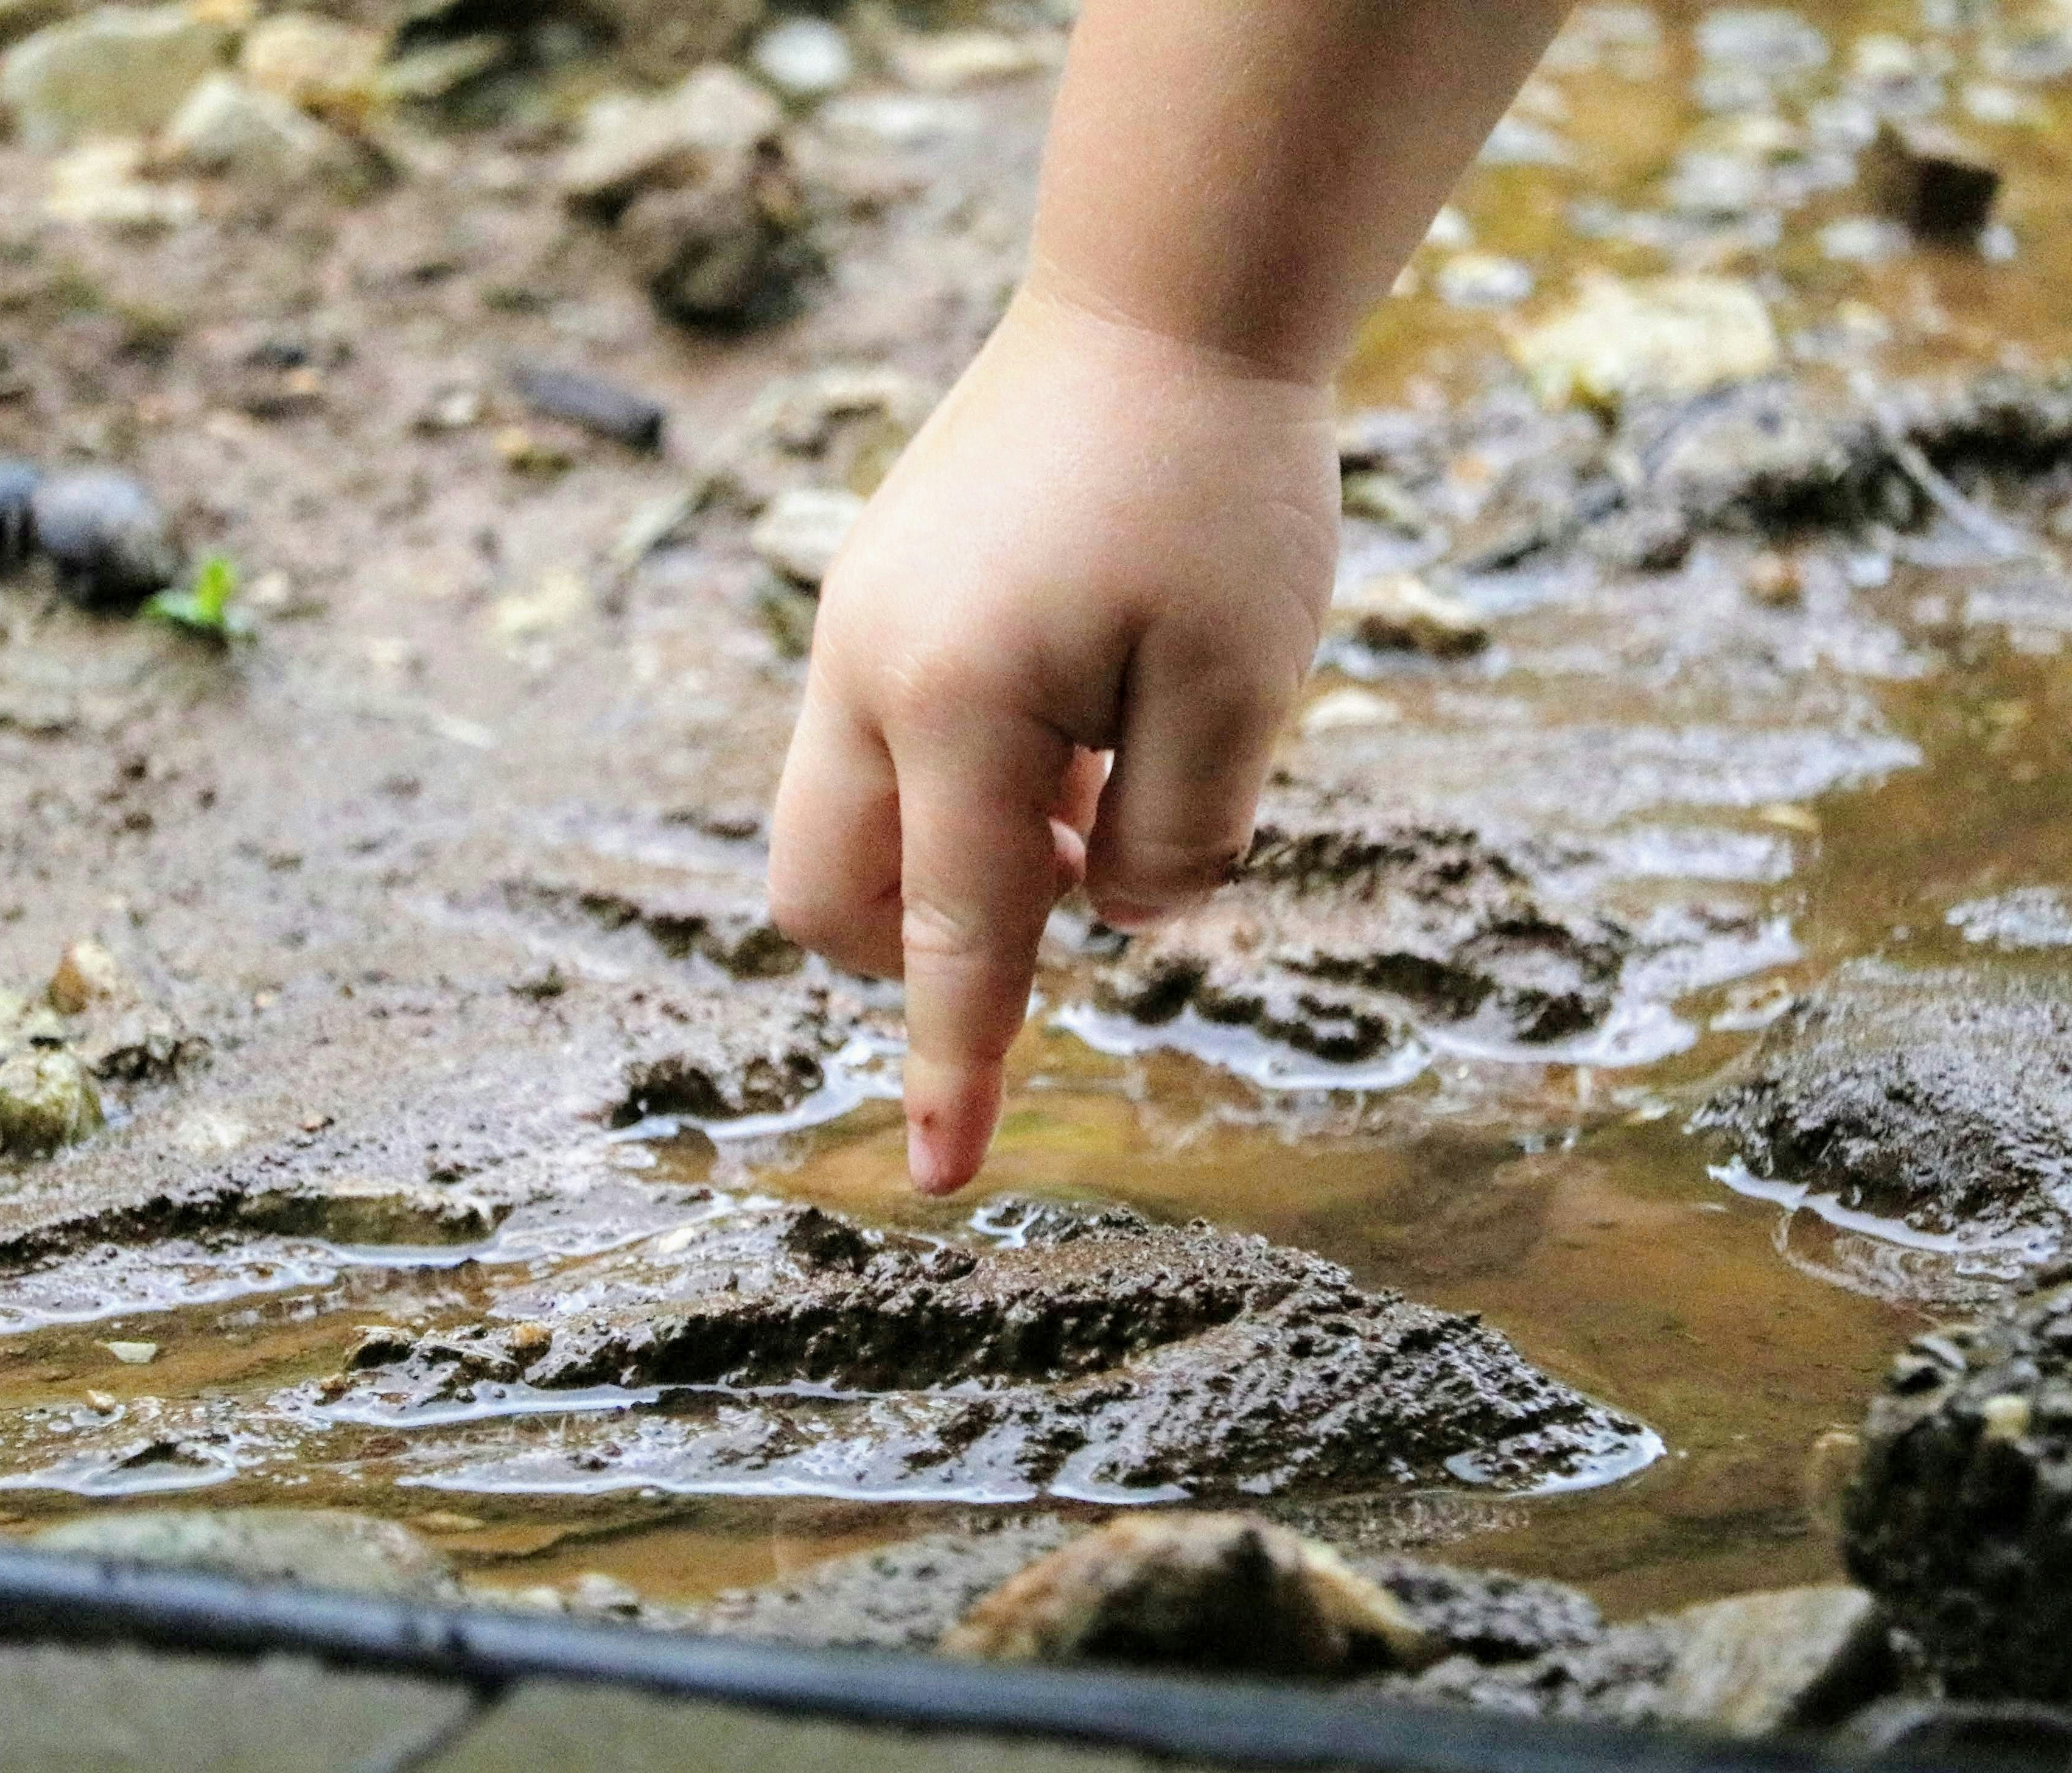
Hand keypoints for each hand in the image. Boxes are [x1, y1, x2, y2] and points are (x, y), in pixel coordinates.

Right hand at [767, 283, 1338, 1193]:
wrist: (1167, 295)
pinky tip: (1078, 704)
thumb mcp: (1243, 691)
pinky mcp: (872, 592)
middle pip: (829, 897)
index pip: (952, 940)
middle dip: (922, 950)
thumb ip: (1174, 843)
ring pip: (844, 820)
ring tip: (1100, 767)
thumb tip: (1105, 910)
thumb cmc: (1222, 488)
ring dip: (954, 855)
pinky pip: (878, 740)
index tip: (935, 1178)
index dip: (953, 1068)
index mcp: (958, 710)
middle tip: (1080, 879)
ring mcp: (852, 625)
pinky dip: (960, 780)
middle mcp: (865, 674)